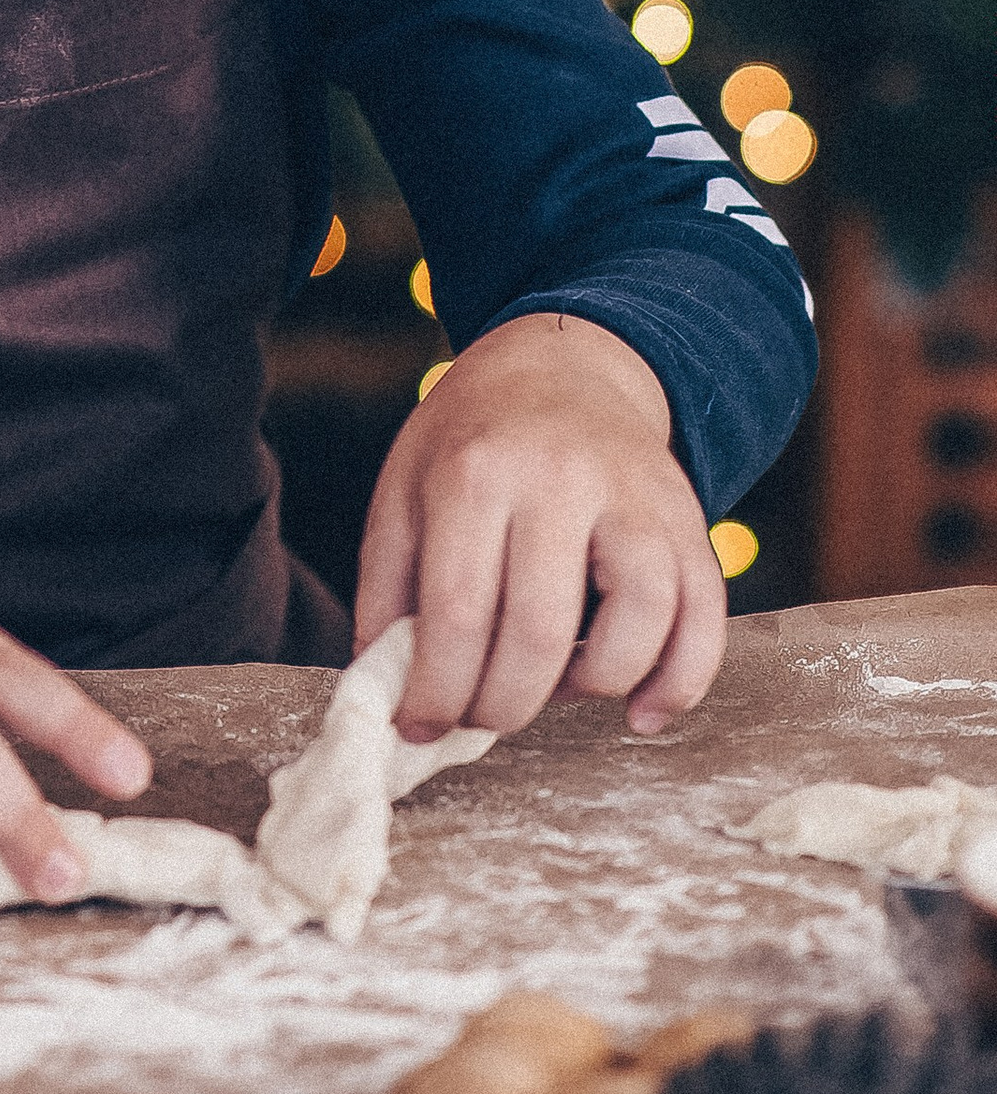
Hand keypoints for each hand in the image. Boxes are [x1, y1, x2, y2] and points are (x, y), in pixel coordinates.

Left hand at [354, 312, 728, 745]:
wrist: (561, 366)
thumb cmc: (471, 442)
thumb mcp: (403, 492)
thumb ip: (387, 593)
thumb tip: (388, 698)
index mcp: (476, 470)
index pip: (457, 612)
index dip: (436, 691)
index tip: (419, 727)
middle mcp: (562, 479)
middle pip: (540, 632)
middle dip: (503, 706)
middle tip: (480, 717)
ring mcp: (636, 498)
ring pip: (639, 624)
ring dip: (592, 688)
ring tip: (554, 687)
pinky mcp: (690, 521)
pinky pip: (706, 619)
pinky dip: (680, 683)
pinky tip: (639, 712)